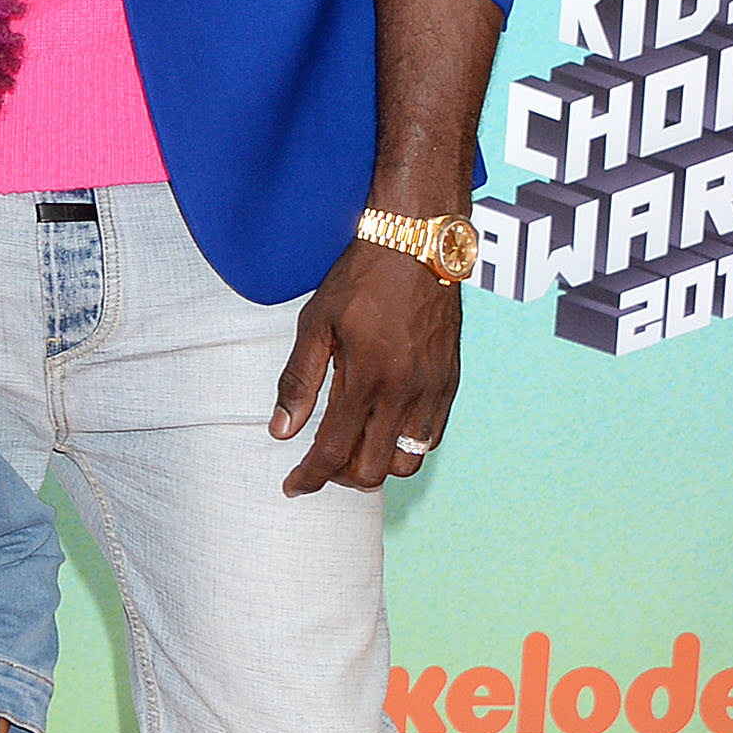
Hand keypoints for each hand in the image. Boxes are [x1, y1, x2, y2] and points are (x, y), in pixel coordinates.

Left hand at [270, 241, 459, 495]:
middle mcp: (404, 393)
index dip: (309, 478)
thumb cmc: (361, 280)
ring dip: (376, 465)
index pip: (333, 451)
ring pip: (407, 462)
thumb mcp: (315, 324)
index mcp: (365, 379)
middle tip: (320, 464)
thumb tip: (281, 431)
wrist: (417, 246)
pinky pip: (432, 438)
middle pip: (373, 470)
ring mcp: (433, 391)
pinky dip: (404, 446)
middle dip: (341, 478)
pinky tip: (383, 428)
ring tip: (352, 447)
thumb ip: (298, 382)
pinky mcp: (450, 383)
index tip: (292, 486)